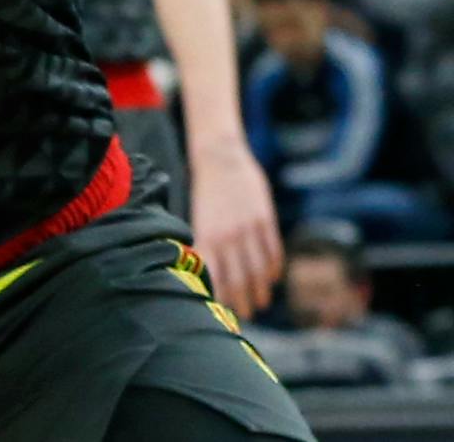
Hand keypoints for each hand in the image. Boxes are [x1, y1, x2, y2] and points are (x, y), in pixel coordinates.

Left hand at [188, 135, 282, 319]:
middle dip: (242, 301)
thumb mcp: (200, 219)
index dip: (222, 298)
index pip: (216, 277)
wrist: (220, 158)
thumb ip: (207, 245)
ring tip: (260, 302)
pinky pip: (273, 251)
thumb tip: (208, 274)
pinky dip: (274, 268)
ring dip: (260, 289)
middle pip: (239, 278)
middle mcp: (228, 236)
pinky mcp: (265, 220)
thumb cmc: (206, 192)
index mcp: (207, 236)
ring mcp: (249, 228)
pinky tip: (272, 278)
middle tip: (245, 316)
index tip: (224, 313)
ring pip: (259, 269)